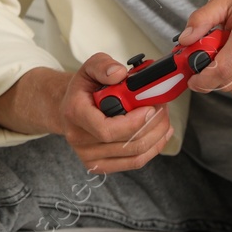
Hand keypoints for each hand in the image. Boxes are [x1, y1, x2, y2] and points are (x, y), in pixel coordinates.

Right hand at [57, 53, 173, 173]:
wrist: (69, 108)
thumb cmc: (83, 89)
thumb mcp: (90, 67)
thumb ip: (103, 66)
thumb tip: (119, 74)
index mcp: (75, 113)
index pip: (106, 129)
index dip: (133, 123)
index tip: (150, 108)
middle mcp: (79, 138)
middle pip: (125, 143)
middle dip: (152, 125)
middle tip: (163, 107)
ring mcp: (89, 156)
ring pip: (134, 154)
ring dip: (156, 135)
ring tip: (163, 117)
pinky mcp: (99, 166)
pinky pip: (134, 162)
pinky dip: (153, 148)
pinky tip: (160, 134)